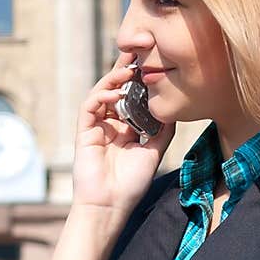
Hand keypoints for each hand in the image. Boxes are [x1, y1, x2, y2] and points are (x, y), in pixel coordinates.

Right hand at [72, 53, 176, 216]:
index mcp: (126, 130)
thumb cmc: (131, 184)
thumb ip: (163, 130)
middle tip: (138, 54)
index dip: (140, 82)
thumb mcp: (154, 152)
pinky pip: (90, 107)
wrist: (110, 205)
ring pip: (102, 94)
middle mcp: (110, 125)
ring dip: (113, 80)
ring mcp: (96, 127)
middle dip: (126, 72)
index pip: (132, 99)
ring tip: (128, 70)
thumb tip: (175, 107)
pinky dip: (101, 96)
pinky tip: (114, 93)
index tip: (153, 66)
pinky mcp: (84, 132)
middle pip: (117, 91)